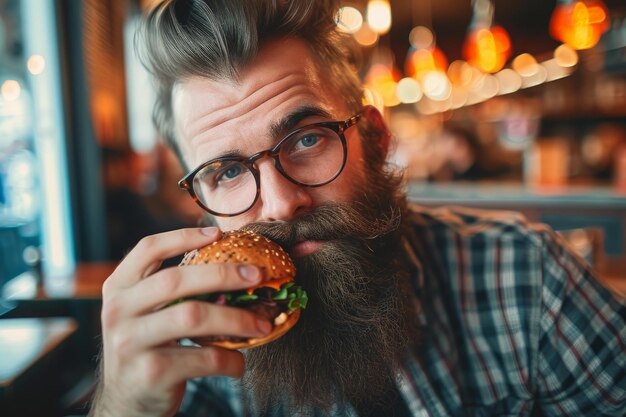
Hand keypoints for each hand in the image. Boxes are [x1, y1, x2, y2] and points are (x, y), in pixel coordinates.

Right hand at [89, 227, 271, 416]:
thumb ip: (170, 290)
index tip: (217, 233)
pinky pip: (202, 358)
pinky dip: (229, 360)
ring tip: (262, 325)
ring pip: (193, 317)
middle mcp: (119, 311)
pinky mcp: (150, 373)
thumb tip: (233, 266)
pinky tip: (238, 362)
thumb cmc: (147, 348)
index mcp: (119, 288)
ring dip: (237, 319)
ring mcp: (131, 342)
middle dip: (223, 274)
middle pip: (175, 280)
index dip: (183, 236)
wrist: (125, 403)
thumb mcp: (144, 313)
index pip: (147, 249)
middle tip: (258, 275)